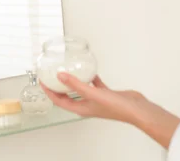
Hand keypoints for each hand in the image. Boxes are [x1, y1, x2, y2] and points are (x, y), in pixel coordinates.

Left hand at [42, 73, 179, 148]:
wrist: (137, 110)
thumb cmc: (117, 107)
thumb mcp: (92, 94)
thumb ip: (76, 84)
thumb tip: (60, 76)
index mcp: (81, 108)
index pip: (59, 100)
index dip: (49, 91)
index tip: (42, 81)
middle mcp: (87, 105)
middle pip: (67, 95)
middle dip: (58, 86)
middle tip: (52, 74)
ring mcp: (96, 99)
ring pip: (80, 89)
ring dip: (73, 80)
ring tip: (68, 70)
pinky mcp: (105, 94)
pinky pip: (94, 84)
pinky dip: (90, 77)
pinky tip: (89, 69)